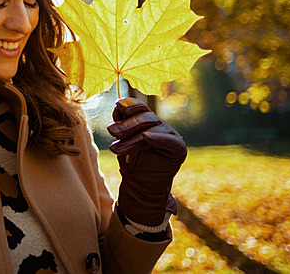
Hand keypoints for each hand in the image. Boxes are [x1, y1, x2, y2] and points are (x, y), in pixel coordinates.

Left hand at [107, 97, 186, 225]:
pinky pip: (169, 140)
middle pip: (145, 117)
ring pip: (152, 129)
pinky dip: (158, 138)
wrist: (139, 185)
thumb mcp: (122, 139)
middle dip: (126, 124)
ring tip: (115, 148)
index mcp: (147, 120)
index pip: (140, 107)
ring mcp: (170, 136)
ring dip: (132, 138)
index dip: (129, 105)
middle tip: (111, 130)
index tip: (117, 106)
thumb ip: (122, 122)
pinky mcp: (179, 149)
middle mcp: (160, 125)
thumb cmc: (131, 160)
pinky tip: (147, 137)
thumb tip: (119, 104)